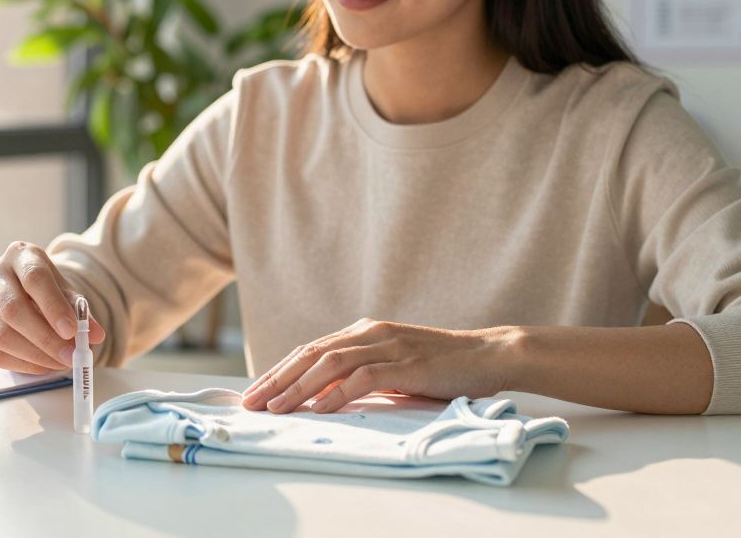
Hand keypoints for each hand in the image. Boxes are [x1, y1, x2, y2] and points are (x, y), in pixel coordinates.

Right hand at [0, 241, 104, 373]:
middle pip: (14, 309)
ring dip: (35, 355)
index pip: (34, 278)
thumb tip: (95, 335)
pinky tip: (42, 367)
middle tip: (70, 356)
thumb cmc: (48, 291)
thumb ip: (81, 312)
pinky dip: (21, 364)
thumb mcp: (66, 293)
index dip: (53, 306)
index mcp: (20, 255)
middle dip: (45, 338)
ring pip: (2, 335)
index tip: (72, 331)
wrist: (24, 294)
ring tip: (61, 363)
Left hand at [240, 319, 514, 413]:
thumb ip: (363, 374)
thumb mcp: (394, 367)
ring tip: (275, 407)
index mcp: (364, 331)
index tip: (256, 391)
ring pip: (329, 364)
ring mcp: (387, 345)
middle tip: (251, 402)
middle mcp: (370, 333)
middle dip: (277, 379)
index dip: (280, 371)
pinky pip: (362, 377)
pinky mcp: (405, 363)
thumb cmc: (442, 366)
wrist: (488, 355)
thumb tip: (325, 397)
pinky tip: (319, 410)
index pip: (311, 350)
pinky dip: (336, 394)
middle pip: (311, 354)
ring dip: (298, 387)